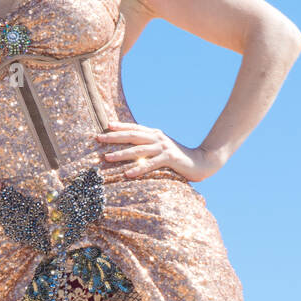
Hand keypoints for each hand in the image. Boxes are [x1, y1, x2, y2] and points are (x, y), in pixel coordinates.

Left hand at [96, 120, 221, 181]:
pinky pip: (150, 164)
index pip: (134, 128)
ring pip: (138, 150)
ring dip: (121, 154)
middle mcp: (158, 138)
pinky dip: (138, 169)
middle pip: (132, 136)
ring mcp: (163, 148)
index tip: (106, 126)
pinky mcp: (169, 159)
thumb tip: (134, 150)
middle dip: (114, 137)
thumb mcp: (162, 149)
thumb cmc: (179, 158)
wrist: (201, 161)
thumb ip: (150, 147)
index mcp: (155, 134)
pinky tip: (127, 174)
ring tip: (107, 157)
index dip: (120, 126)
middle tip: (98, 138)